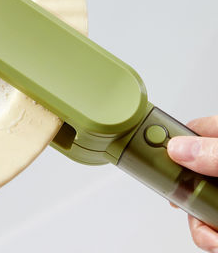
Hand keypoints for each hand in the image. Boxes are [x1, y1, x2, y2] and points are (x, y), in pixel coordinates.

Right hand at [168, 116, 217, 251]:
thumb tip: (178, 148)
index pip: (193, 130)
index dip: (170, 144)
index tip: (157, 162)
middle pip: (191, 172)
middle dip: (186, 196)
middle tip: (186, 207)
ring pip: (203, 202)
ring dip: (202, 224)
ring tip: (213, 238)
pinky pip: (216, 223)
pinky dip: (215, 235)